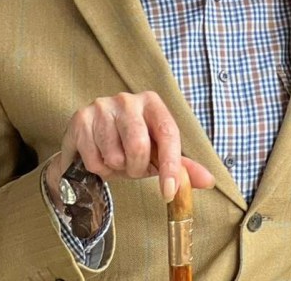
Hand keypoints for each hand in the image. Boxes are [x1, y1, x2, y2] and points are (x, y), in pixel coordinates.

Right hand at [45, 91, 214, 203]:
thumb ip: (182, 166)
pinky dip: (99, 169)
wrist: (92, 133)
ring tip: (115, 159)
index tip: (169, 191)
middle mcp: (128, 99)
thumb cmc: (130, 142)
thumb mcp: (157, 151)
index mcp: (152, 102)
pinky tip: (99, 156)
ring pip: (114, 157)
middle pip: (138, 148)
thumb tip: (209, 181)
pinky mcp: (81, 119)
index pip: (167, 133)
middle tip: (132, 167)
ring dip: (116, 169)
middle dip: (136, 169)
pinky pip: (94, 161)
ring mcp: (102, 106)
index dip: (170, 165)